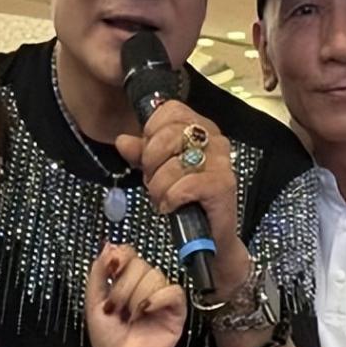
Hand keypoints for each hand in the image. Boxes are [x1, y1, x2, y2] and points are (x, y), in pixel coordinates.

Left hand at [85, 243, 185, 346]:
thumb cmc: (106, 337)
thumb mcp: (93, 301)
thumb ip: (98, 271)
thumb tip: (107, 245)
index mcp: (125, 279)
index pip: (129, 253)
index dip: (121, 257)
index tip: (112, 270)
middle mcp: (144, 284)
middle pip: (141, 264)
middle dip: (124, 287)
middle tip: (117, 308)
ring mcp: (161, 296)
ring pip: (155, 276)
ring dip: (137, 297)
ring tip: (131, 316)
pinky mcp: (176, 310)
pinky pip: (173, 291)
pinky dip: (157, 299)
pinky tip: (146, 311)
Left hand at [115, 99, 250, 289]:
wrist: (208, 236)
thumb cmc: (185, 199)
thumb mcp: (156, 171)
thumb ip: (140, 153)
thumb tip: (122, 140)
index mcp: (200, 128)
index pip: (170, 110)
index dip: (150, 133)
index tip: (149, 156)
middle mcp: (215, 140)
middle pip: (168, 135)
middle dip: (150, 162)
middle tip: (152, 180)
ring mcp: (222, 162)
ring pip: (174, 164)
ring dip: (158, 186)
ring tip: (163, 197)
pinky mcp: (223, 185)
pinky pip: (185, 185)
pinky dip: (171, 198)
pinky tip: (172, 206)